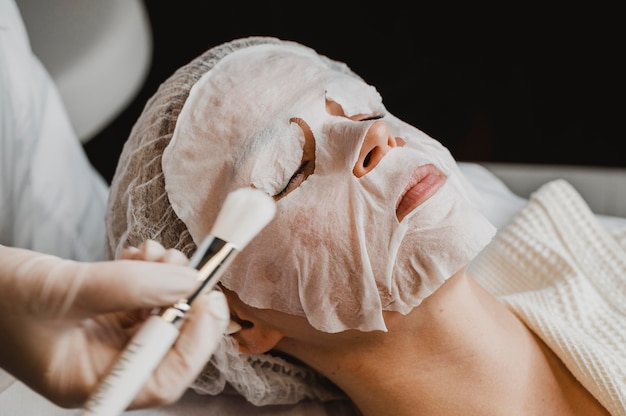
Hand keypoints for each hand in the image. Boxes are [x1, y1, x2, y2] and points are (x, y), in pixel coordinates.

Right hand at [0, 242, 228, 408]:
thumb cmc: (0, 299)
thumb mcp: (65, 291)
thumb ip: (128, 287)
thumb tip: (188, 283)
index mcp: (92, 382)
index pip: (163, 381)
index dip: (195, 345)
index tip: (209, 303)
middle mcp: (106, 365)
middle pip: (170, 346)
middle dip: (185, 304)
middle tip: (193, 270)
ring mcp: (108, 339)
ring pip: (160, 315)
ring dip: (168, 281)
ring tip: (156, 253)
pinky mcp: (108, 314)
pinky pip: (145, 297)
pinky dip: (150, 273)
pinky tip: (140, 254)